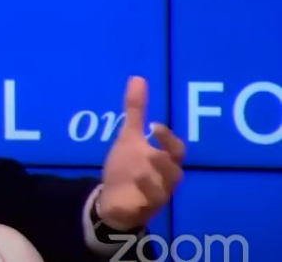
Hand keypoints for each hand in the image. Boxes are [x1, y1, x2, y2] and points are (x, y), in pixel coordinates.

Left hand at [98, 76, 185, 229]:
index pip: (176, 150)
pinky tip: (129, 188)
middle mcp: (165, 179)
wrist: (114, 198)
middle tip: (149, 151)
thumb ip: (135, 110)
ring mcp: (155, 196)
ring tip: (138, 171)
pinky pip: (145, 207)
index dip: (168, 139)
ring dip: (150, 180)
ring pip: (162, 191)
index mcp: (164, 160)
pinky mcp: (143, 211)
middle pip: (174, 171)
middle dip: (163, 161)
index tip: (154, 125)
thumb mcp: (129, 137)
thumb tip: (137, 78)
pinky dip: (139, 198)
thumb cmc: (127, 166)